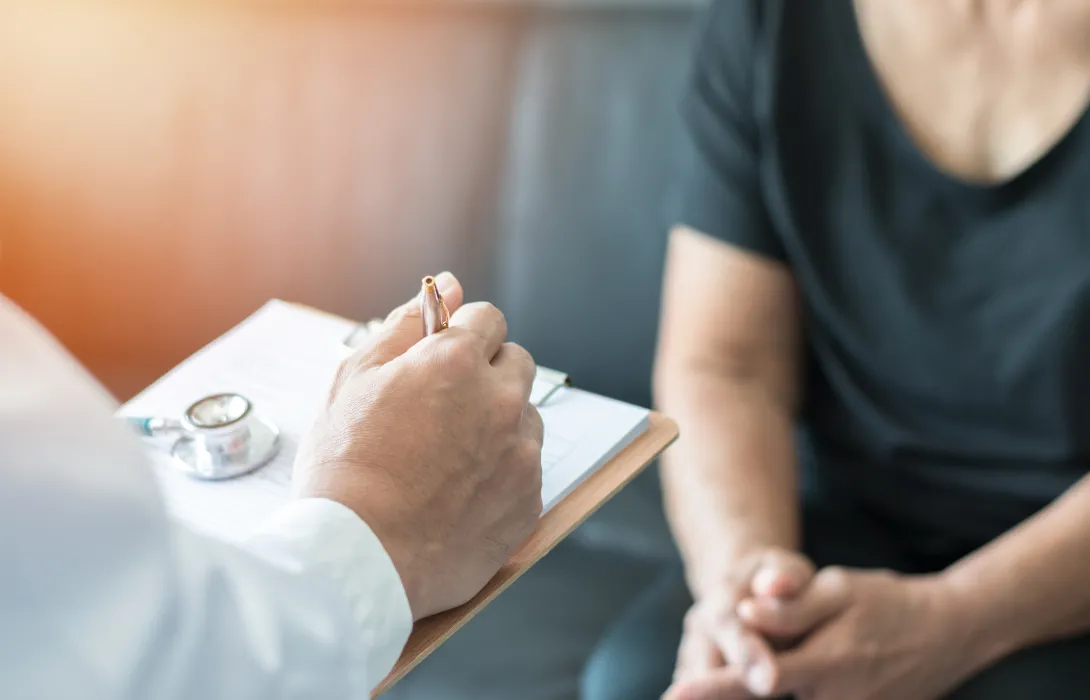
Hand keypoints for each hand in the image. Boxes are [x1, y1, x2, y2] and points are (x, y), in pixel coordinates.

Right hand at [293, 272, 543, 619]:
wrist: (359, 558)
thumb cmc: (345, 469)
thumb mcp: (354, 379)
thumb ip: (405, 325)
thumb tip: (447, 285)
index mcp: (456, 361)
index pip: (487, 318)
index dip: (461, 334)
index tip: (442, 356)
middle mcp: (500, 400)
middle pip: (516, 361)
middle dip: (486, 372)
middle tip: (443, 407)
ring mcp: (520, 452)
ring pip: (525, 414)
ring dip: (498, 421)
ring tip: (447, 456)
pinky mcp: (529, 499)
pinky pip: (526, 466)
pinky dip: (502, 471)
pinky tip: (459, 491)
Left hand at [669, 568, 975, 699]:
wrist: (948, 632)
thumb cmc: (888, 603)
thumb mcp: (839, 589)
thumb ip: (793, 605)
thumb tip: (747, 611)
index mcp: (824, 664)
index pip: (753, 681)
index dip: (711, 689)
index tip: (676, 693)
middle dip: (723, 695)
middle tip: (678, 693)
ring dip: (752, 691)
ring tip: (707, 688)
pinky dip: (786, 695)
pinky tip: (769, 680)